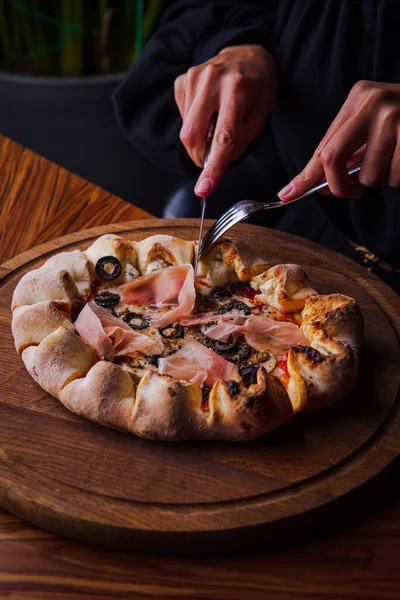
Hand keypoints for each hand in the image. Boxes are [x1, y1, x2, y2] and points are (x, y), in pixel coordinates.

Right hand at [174, 44, 275, 196]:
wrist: (246, 55)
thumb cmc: (257, 89)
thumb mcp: (260, 117)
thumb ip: (239, 142)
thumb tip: (216, 163)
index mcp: (237, 90)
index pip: (222, 138)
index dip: (213, 167)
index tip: (203, 189)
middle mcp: (212, 80)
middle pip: (192, 136)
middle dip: (199, 156)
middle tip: (211, 159)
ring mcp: (193, 78)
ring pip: (185, 130)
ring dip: (199, 138)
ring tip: (215, 122)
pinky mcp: (182, 80)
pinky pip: (182, 117)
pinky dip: (194, 123)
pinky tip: (207, 110)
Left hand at [277, 81, 399, 201]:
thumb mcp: (374, 127)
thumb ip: (347, 151)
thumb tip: (314, 184)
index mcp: (359, 97)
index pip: (323, 146)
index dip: (306, 175)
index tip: (287, 194)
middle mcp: (373, 101)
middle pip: (332, 159)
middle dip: (339, 186)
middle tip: (352, 193)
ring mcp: (394, 115)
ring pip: (369, 175)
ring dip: (383, 178)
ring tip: (398, 158)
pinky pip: (394, 177)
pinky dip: (399, 178)